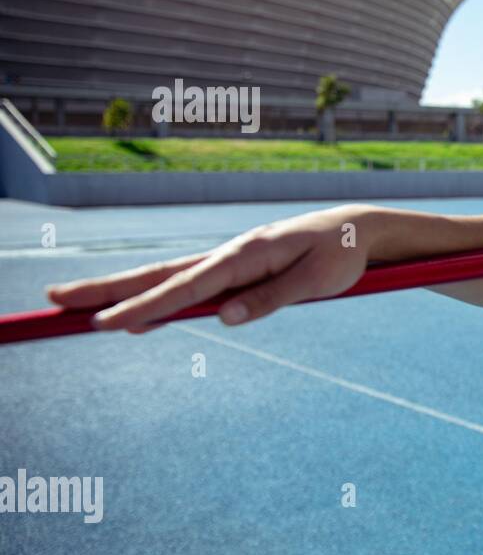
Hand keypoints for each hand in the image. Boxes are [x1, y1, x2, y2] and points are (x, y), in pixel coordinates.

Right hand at [45, 205, 379, 333]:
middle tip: (54, 300)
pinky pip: (188, 285)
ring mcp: (229, 260)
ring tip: (77, 305)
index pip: (183, 287)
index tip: (103, 324)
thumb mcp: (317, 280)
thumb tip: (224, 319)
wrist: (356, 230)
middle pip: (157, 275)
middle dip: (106, 289)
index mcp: (244, 255)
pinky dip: (158, 297)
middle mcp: (228, 254)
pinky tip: (140, 318)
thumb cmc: (341, 255)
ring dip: (123, 292)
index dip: (142, 307)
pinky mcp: (236, 269)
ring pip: (166, 278)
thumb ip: (272, 298)